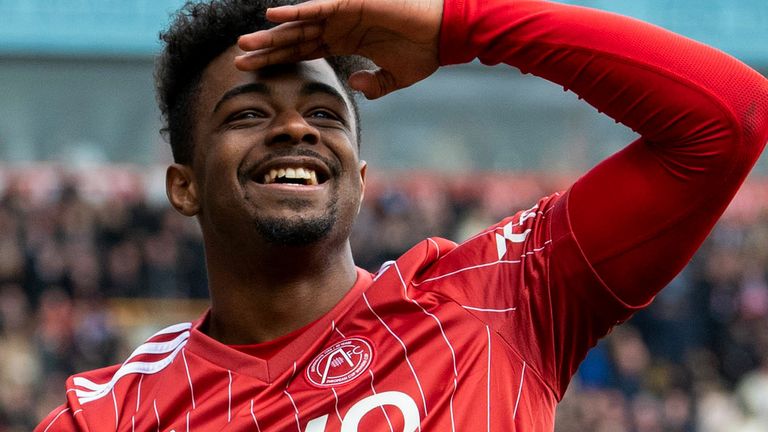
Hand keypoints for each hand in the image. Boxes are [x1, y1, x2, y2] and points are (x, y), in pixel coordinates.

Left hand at [236, 0, 443, 98]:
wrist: (446, 33)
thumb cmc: (424, 51)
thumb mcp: (393, 77)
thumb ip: (372, 84)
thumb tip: (353, 85)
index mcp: (344, 42)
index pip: (302, 52)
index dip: (278, 61)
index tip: (254, 71)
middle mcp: (338, 27)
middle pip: (293, 40)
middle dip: (266, 50)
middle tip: (239, 61)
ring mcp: (342, 14)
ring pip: (298, 24)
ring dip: (271, 34)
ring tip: (245, 44)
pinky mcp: (351, 3)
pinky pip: (318, 7)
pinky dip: (296, 11)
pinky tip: (273, 16)